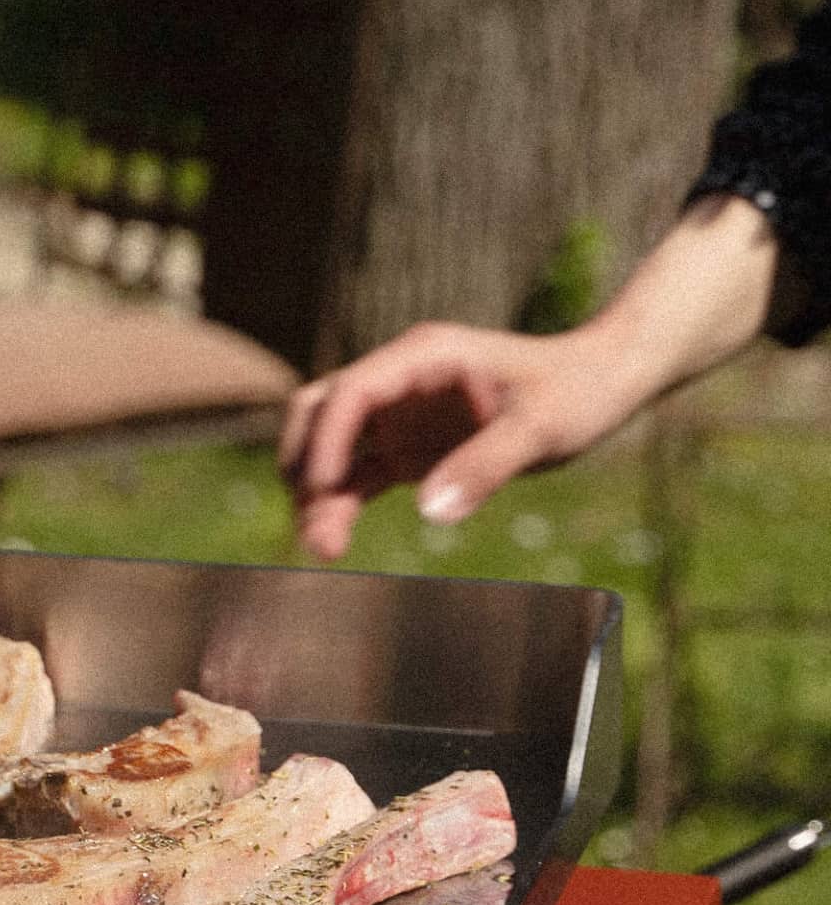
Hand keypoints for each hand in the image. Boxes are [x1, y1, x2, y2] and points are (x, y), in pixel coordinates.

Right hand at [279, 321, 642, 559]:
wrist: (600, 385)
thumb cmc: (578, 391)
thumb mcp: (542, 427)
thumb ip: (487, 465)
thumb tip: (430, 511)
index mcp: (423, 357)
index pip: (351, 392)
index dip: (327, 439)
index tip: (323, 488)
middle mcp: (399, 382)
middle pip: (318, 414)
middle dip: (305, 466)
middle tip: (313, 523)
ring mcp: (397, 417)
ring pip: (328, 451)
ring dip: (315, 496)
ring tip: (322, 548)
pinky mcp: (403, 450)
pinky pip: (354, 479)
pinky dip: (337, 508)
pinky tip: (331, 544)